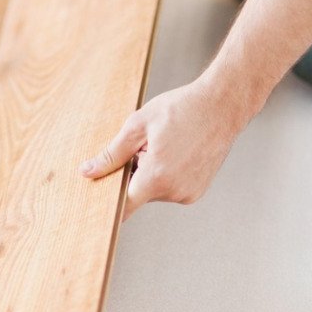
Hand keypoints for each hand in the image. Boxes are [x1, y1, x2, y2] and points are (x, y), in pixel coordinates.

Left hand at [79, 76, 250, 218]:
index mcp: (157, 177)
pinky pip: (170, 189)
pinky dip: (165, 176)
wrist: (223, 105)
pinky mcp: (196, 192)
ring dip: (150, 174)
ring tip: (165, 146)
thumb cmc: (182, 109)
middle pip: (137, 194)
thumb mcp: (138, 126)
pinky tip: (176, 153)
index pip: (123, 207)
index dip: (108, 202)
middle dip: (133, 175)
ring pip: (153, 191)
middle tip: (143, 147)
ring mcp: (188, 194)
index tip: (100, 198)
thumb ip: (111, 154)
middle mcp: (174, 192)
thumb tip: (88, 172)